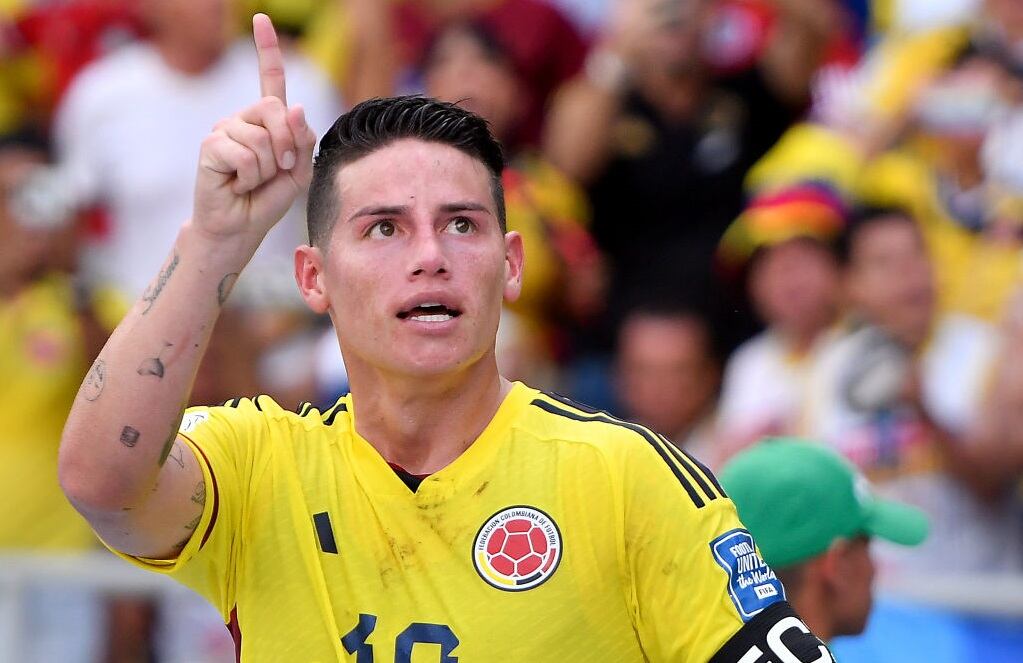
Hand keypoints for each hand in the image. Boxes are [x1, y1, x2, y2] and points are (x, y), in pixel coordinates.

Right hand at [191, 14, 317, 245]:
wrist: (240, 228)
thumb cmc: (267, 200)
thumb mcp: (299, 172)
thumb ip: (303, 141)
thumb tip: (295, 106)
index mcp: (266, 121)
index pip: (270, 79)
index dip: (267, 49)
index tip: (260, 19)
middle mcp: (243, 119)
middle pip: (275, 109)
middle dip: (287, 145)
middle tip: (278, 169)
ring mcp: (224, 130)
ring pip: (262, 138)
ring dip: (268, 168)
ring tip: (253, 182)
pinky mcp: (211, 146)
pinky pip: (245, 154)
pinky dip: (250, 177)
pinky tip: (238, 185)